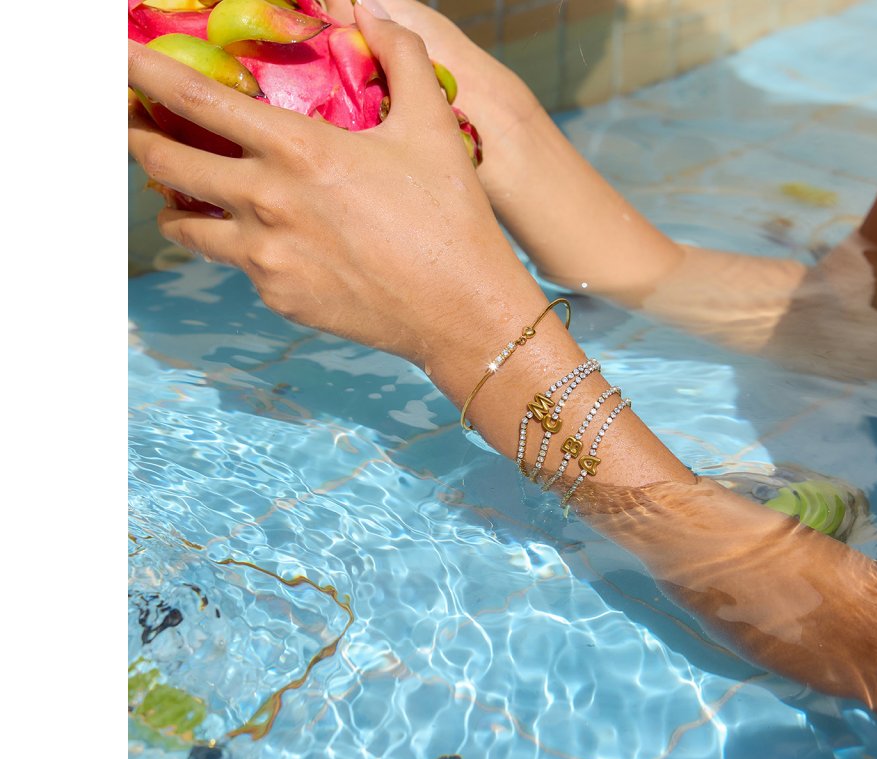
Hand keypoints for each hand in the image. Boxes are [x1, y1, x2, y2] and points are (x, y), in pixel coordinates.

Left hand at [128, 6, 548, 392]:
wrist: (461, 310)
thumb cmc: (450, 216)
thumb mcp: (432, 126)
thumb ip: (401, 59)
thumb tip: (376, 17)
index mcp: (298, 150)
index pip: (196, 99)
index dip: (145, 71)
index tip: (114, 58)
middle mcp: (266, 201)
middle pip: (166, 161)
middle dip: (138, 136)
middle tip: (135, 124)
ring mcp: (265, 255)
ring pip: (185, 223)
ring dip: (174, 199)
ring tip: (185, 190)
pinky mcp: (277, 296)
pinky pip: (236, 262)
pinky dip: (239, 243)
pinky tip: (265, 236)